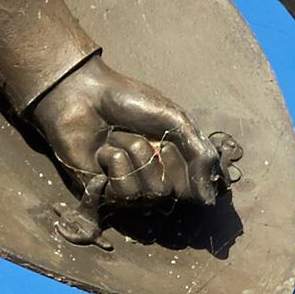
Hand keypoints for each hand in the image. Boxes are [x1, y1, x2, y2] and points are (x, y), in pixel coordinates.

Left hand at [25, 58, 218, 217]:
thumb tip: (210, 200)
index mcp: (174, 164)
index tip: (170, 140)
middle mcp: (153, 181)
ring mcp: (128, 190)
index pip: (196, 190)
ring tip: (117, 137)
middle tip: (143, 134)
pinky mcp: (103, 193)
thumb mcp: (175, 120)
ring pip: (150, 193)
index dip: (188, 167)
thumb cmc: (129, 101)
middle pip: (173, 194)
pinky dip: (115, 161)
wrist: (84, 93)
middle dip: (159, 156)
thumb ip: (200, 156)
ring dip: (135, 153)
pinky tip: (102, 149)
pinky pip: (124, 191)